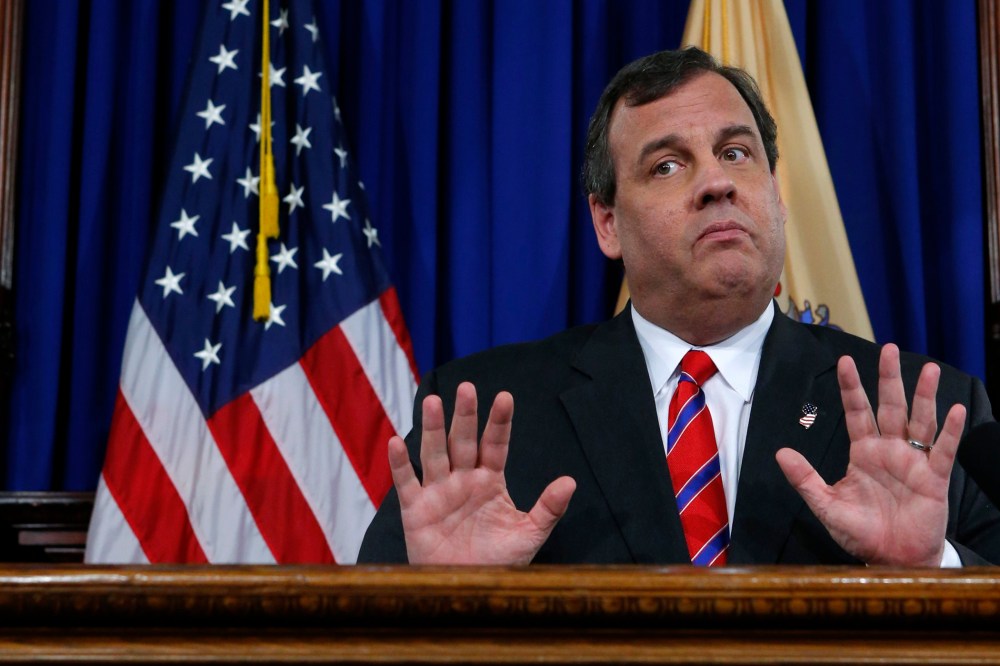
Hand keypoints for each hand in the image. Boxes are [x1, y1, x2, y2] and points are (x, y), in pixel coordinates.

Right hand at [387, 382, 576, 564]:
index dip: (499, 422)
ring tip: (434, 402)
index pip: (495, 445)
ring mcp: (438, 492)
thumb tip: (570, 481)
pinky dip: (400, 464)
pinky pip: (406, 482)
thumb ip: (548, 508)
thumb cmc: (499, 562)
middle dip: (465, 416)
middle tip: (467, 388)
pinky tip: (397, 442)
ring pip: (434, 453)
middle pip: (462, 442)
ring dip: (433, 428)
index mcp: (490, 481)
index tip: (505, 398)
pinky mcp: (416, 510)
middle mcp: (463, 480)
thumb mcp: (529, 535)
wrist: (469, 589)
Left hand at [775, 344, 965, 565]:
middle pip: (890, 406)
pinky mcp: (934, 478)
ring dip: (925, 395)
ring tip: (930, 369)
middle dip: (889, 378)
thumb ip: (805, 479)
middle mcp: (889, 450)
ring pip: (920, 421)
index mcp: (863, 451)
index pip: (856, 411)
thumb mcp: (826, 505)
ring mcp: (913, 461)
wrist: (890, 560)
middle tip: (890, 348)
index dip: (851, 387)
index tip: (844, 361)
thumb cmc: (860, 531)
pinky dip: (950, 430)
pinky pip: (943, 450)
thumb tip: (780, 452)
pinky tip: (953, 409)